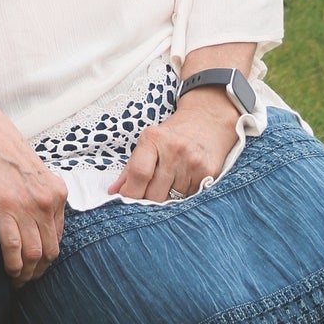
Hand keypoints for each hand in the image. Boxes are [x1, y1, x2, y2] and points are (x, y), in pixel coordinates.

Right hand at [0, 101, 67, 285]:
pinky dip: (12, 266)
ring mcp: (28, 205)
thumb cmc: (3, 152)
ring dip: (25, 273)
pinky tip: (7, 272)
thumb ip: (41, 196)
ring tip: (16, 281)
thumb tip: (39, 223)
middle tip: (26, 280)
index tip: (36, 266)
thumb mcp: (33, 172)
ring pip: (34, 254)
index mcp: (57, 192)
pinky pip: (14, 247)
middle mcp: (47, 200)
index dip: (47, 257)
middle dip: (38, 271)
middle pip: (50, 250)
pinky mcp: (5, 207)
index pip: (59, 236)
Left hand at [111, 86, 240, 201]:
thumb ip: (130, 168)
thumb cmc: (173, 134)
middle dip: (147, 202)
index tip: (125, 203)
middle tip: (147, 198)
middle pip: (154, 193)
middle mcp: (174, 149)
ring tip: (169, 185)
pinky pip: (189, 198)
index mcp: (153, 139)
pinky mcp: (208, 173)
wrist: (207, 121)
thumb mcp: (148, 142)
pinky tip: (184, 184)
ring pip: (172, 200)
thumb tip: (114, 192)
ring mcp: (193, 162)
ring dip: (166, 200)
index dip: (130, 193)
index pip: (139, 173)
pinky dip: (183, 198)